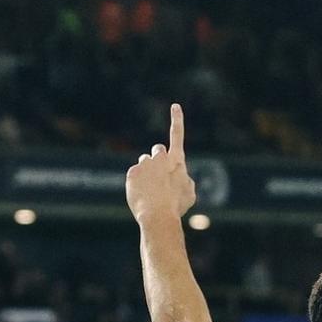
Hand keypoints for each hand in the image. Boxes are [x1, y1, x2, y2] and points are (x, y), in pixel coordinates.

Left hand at [126, 103, 197, 223]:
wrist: (158, 215)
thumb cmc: (176, 206)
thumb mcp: (189, 193)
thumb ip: (183, 180)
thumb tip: (179, 178)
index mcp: (177, 161)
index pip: (177, 136)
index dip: (177, 120)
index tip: (175, 106)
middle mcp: (160, 158)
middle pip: (157, 150)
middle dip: (158, 158)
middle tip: (159, 175)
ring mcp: (144, 164)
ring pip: (145, 164)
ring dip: (148, 173)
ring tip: (152, 191)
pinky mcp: (132, 172)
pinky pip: (135, 176)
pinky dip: (138, 184)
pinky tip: (143, 196)